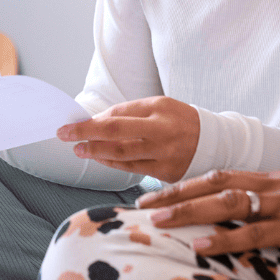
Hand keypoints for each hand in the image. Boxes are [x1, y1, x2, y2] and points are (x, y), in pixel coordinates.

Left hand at [55, 96, 199, 180]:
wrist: (215, 143)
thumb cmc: (179, 121)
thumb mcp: (159, 107)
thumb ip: (129, 113)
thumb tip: (95, 122)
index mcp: (160, 108)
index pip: (118, 114)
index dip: (92, 121)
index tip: (72, 124)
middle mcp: (162, 130)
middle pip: (116, 133)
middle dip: (86, 134)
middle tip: (64, 135)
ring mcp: (165, 154)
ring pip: (121, 155)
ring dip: (95, 152)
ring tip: (78, 149)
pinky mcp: (167, 173)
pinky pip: (132, 169)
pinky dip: (112, 163)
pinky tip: (99, 158)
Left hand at [135, 168, 279, 269]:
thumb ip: (272, 206)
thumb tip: (242, 219)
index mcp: (275, 177)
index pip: (221, 175)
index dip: (186, 184)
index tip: (157, 194)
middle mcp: (275, 184)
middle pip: (214, 184)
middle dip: (175, 194)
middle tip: (143, 205)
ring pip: (226, 204)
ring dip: (188, 212)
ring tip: (159, 221)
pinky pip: (253, 233)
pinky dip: (224, 239)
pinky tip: (202, 246)